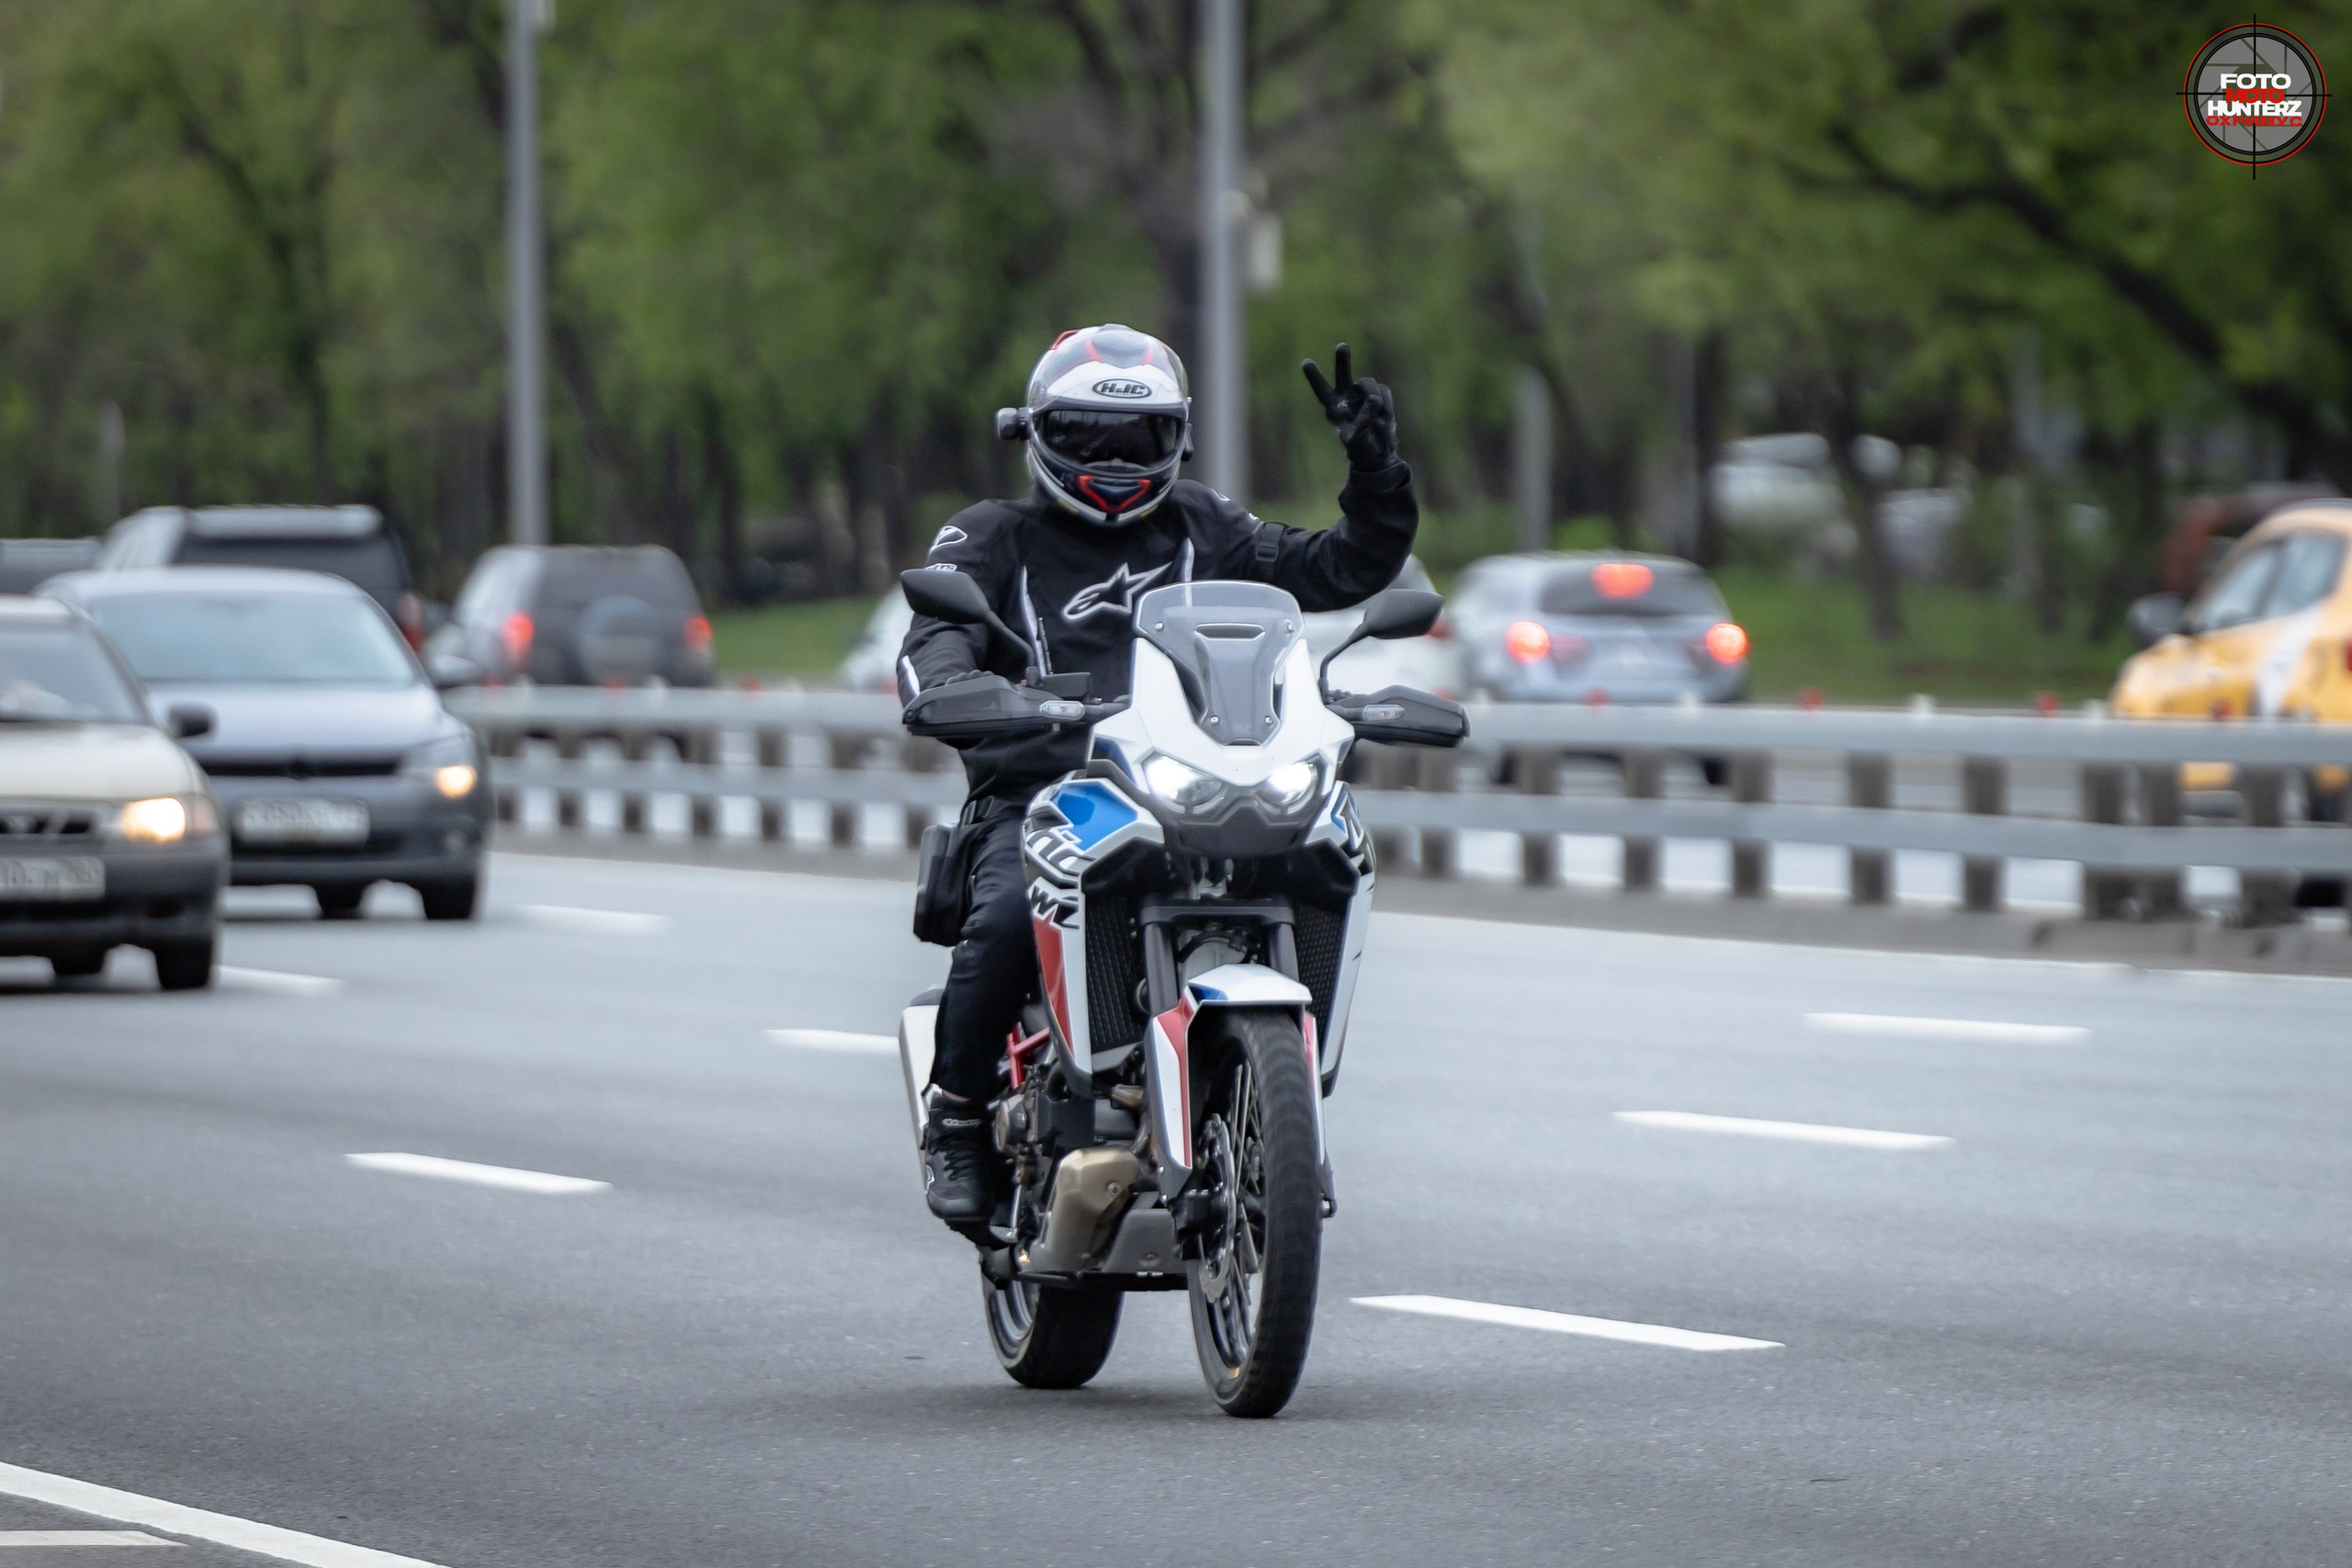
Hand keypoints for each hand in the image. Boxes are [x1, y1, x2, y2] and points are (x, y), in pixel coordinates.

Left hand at [1301, 343, 1397, 470]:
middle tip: (1341, 346)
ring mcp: (1362, 395)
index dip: (1314, 377)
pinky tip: (1384, 418)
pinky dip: (1387, 405)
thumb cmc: (1361, 449)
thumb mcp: (1357, 440)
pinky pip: (1384, 391)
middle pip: (1343, 375)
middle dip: (1343, 360)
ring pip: (1369, 384)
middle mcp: (1346, 397)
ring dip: (1375, 398)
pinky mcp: (1379, 395)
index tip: (1306, 362)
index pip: (1321, 390)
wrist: (1378, 453)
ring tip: (1379, 419)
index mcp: (1334, 408)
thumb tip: (1373, 401)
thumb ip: (1363, 421)